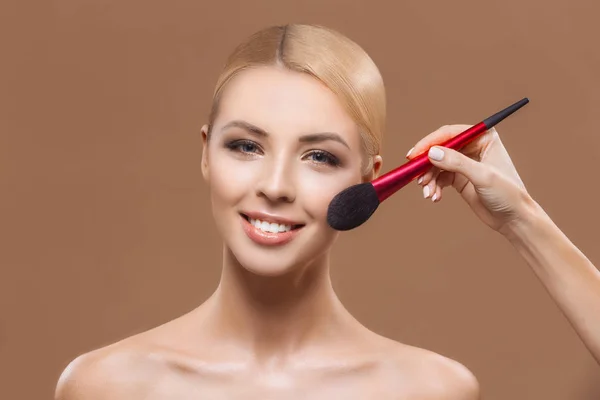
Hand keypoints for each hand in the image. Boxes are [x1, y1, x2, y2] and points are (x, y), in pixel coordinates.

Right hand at [406, 124, 533, 233]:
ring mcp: (465, 163)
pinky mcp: (460, 178)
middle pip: (440, 149)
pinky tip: (435, 196)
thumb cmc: (508, 194)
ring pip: (437, 165)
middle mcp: (473, 147)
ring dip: (429, 179)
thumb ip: (457, 163)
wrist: (514, 219)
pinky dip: (434, 186)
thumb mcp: (482, 176)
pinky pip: (439, 178)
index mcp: (483, 138)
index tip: (415, 155)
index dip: (430, 143)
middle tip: (417, 178)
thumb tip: (432, 153)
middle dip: (427, 165)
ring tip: (428, 192)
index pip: (450, 134)